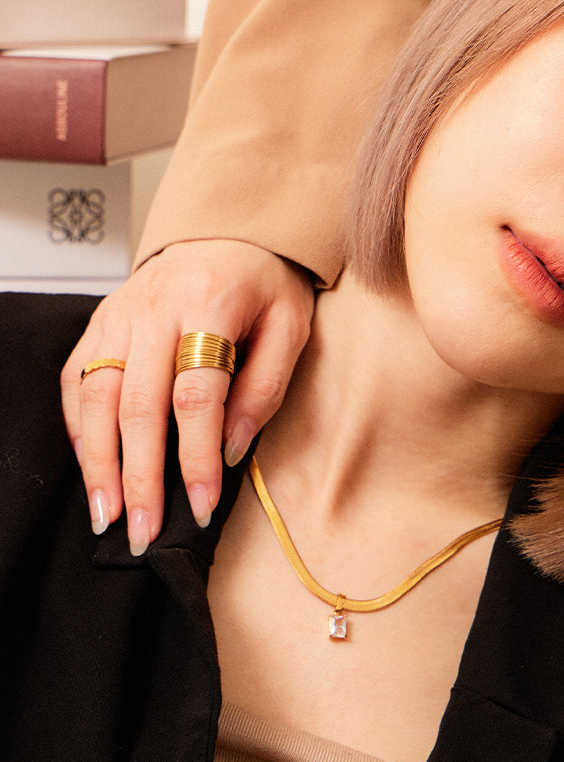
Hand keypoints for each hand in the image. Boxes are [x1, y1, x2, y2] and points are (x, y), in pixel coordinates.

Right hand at [61, 239, 313, 553]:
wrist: (231, 229)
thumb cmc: (265, 281)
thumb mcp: (290, 325)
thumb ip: (265, 386)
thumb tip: (230, 449)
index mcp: (209, 303)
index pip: (195, 394)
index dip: (195, 456)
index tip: (199, 505)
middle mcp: (154, 307)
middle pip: (137, 404)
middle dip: (138, 477)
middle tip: (143, 531)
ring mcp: (120, 313)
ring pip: (96, 396)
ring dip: (98, 462)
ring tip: (107, 515)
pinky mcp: (101, 320)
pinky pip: (76, 378)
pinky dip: (78, 426)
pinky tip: (90, 464)